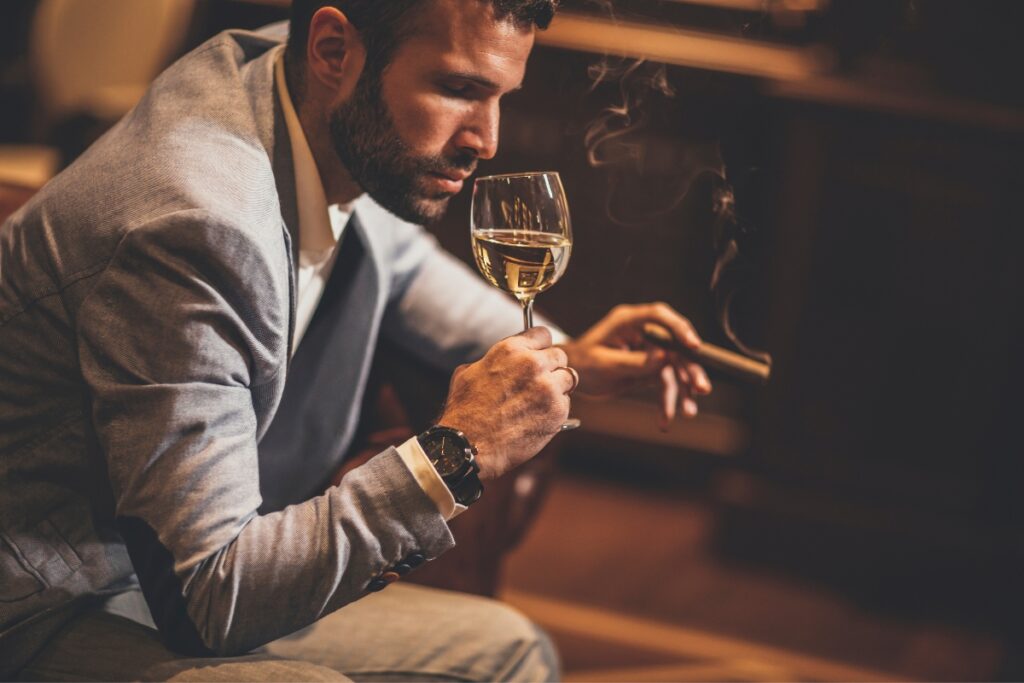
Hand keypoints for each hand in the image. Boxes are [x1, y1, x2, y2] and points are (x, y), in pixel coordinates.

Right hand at [438, 327, 572, 479]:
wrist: (469, 445)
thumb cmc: (465, 411)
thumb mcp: (469, 372)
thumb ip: (495, 360)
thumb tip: (507, 361)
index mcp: (510, 349)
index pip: (542, 334)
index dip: (540, 346)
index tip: (538, 355)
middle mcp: (532, 364)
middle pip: (559, 355)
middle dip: (551, 367)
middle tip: (540, 381)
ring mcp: (548, 387)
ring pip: (568, 378)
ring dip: (558, 387)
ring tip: (539, 401)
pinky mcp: (557, 410)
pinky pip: (566, 402)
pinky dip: (556, 409)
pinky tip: (537, 417)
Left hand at [559, 302, 711, 428]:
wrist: (571, 377)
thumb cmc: (582, 363)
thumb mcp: (604, 364)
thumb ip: (634, 361)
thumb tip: (665, 357)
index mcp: (628, 321)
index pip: (659, 317)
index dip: (679, 328)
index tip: (694, 346)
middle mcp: (643, 333)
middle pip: (674, 346)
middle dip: (689, 369)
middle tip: (701, 388)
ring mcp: (649, 350)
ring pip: (674, 368)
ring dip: (682, 391)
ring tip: (688, 413)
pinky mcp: (650, 368)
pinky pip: (664, 384)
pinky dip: (667, 402)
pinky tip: (665, 420)